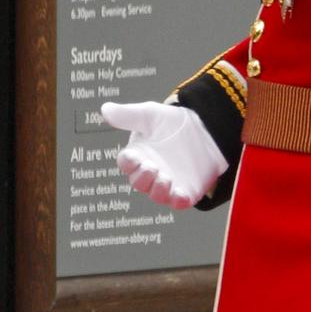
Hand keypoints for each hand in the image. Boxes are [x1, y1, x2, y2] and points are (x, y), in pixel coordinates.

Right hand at [101, 101, 228, 209]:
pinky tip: (180, 196)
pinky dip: (178, 201)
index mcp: (138, 155)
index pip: (126, 163)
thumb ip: (129, 115)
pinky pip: (179, 202)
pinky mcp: (186, 191)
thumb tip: (105, 109)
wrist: (206, 128)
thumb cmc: (172, 123)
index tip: (133, 157)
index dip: (128, 162)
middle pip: (139, 182)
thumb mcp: (151, 114)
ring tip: (165, 179)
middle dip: (143, 178)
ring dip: (158, 190)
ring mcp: (167, 184)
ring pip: (157, 195)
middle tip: (152, 167)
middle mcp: (150, 172)